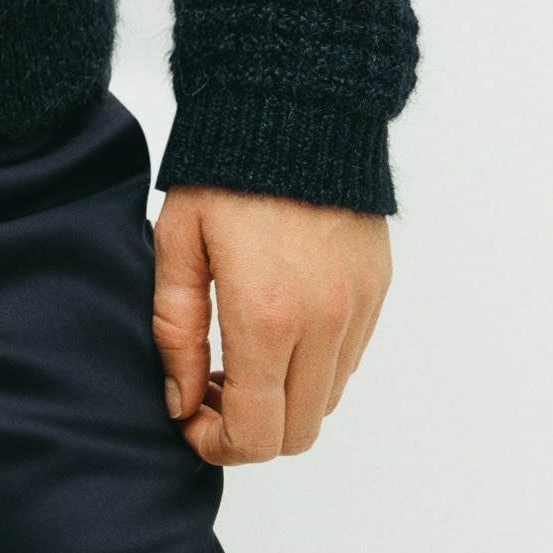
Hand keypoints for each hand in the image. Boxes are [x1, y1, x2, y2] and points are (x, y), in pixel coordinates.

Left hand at [151, 186, 390, 465]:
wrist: (296, 105)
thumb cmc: (226, 171)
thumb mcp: (178, 244)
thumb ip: (176, 332)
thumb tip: (180, 402)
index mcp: (268, 316)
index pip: (256, 433)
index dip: (217, 447)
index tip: (189, 422)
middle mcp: (325, 323)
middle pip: (298, 434)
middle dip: (250, 434)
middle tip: (209, 395)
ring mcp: (358, 308)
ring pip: (326, 402)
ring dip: (283, 403)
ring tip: (238, 360)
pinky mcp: (376, 290)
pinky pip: (348, 361)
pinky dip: (313, 369)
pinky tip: (277, 332)